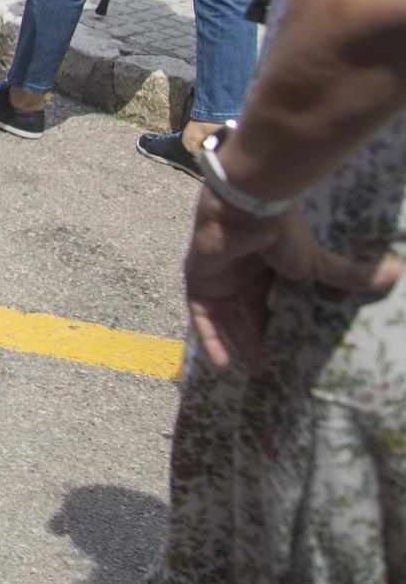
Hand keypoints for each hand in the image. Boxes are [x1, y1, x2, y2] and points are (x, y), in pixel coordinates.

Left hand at [184, 188, 400, 376]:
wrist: (247, 210)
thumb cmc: (282, 235)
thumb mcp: (317, 263)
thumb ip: (349, 275)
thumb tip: (398, 272)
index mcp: (267, 269)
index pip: (270, 303)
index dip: (278, 326)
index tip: (291, 351)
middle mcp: (240, 274)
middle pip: (247, 314)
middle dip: (257, 342)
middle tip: (272, 371)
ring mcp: (218, 277)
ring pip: (225, 319)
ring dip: (237, 345)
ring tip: (257, 372)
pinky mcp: (198, 280)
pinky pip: (200, 315)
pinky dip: (209, 338)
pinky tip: (222, 364)